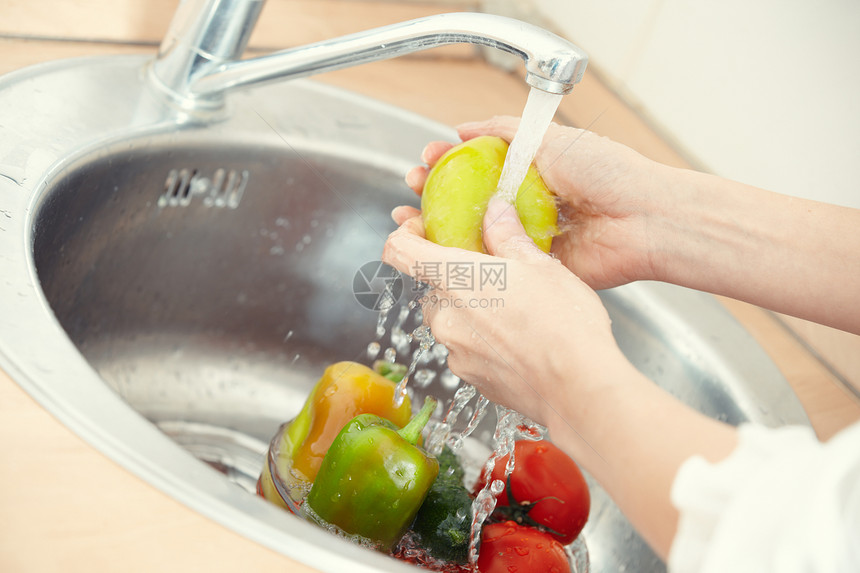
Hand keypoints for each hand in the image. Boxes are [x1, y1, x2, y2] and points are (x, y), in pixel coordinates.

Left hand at [383, 197, 739, 560]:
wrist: (580, 388)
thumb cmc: (564, 322)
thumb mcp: (541, 265)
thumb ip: (508, 235)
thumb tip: (495, 209)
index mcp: (456, 279)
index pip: (399, 251)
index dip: (404, 235)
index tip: (421, 230)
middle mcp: (446, 317)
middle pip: (431, 288)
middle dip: (455, 279)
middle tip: (493, 275)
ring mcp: (454, 351)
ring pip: (449, 320)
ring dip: (470, 311)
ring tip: (513, 310)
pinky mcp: (469, 378)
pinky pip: (465, 350)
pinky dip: (482, 341)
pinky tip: (517, 340)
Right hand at [405, 116, 675, 289]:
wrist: (644, 219)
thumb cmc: (608, 174)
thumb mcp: (553, 138)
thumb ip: (507, 131)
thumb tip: (466, 127)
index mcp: (528, 176)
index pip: (475, 169)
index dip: (446, 165)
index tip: (425, 161)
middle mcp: (523, 208)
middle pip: (467, 204)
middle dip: (433, 197)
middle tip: (411, 189)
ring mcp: (527, 240)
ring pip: (473, 237)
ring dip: (438, 230)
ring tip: (410, 218)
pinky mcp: (534, 270)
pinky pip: (495, 266)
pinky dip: (465, 262)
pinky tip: (438, 254)